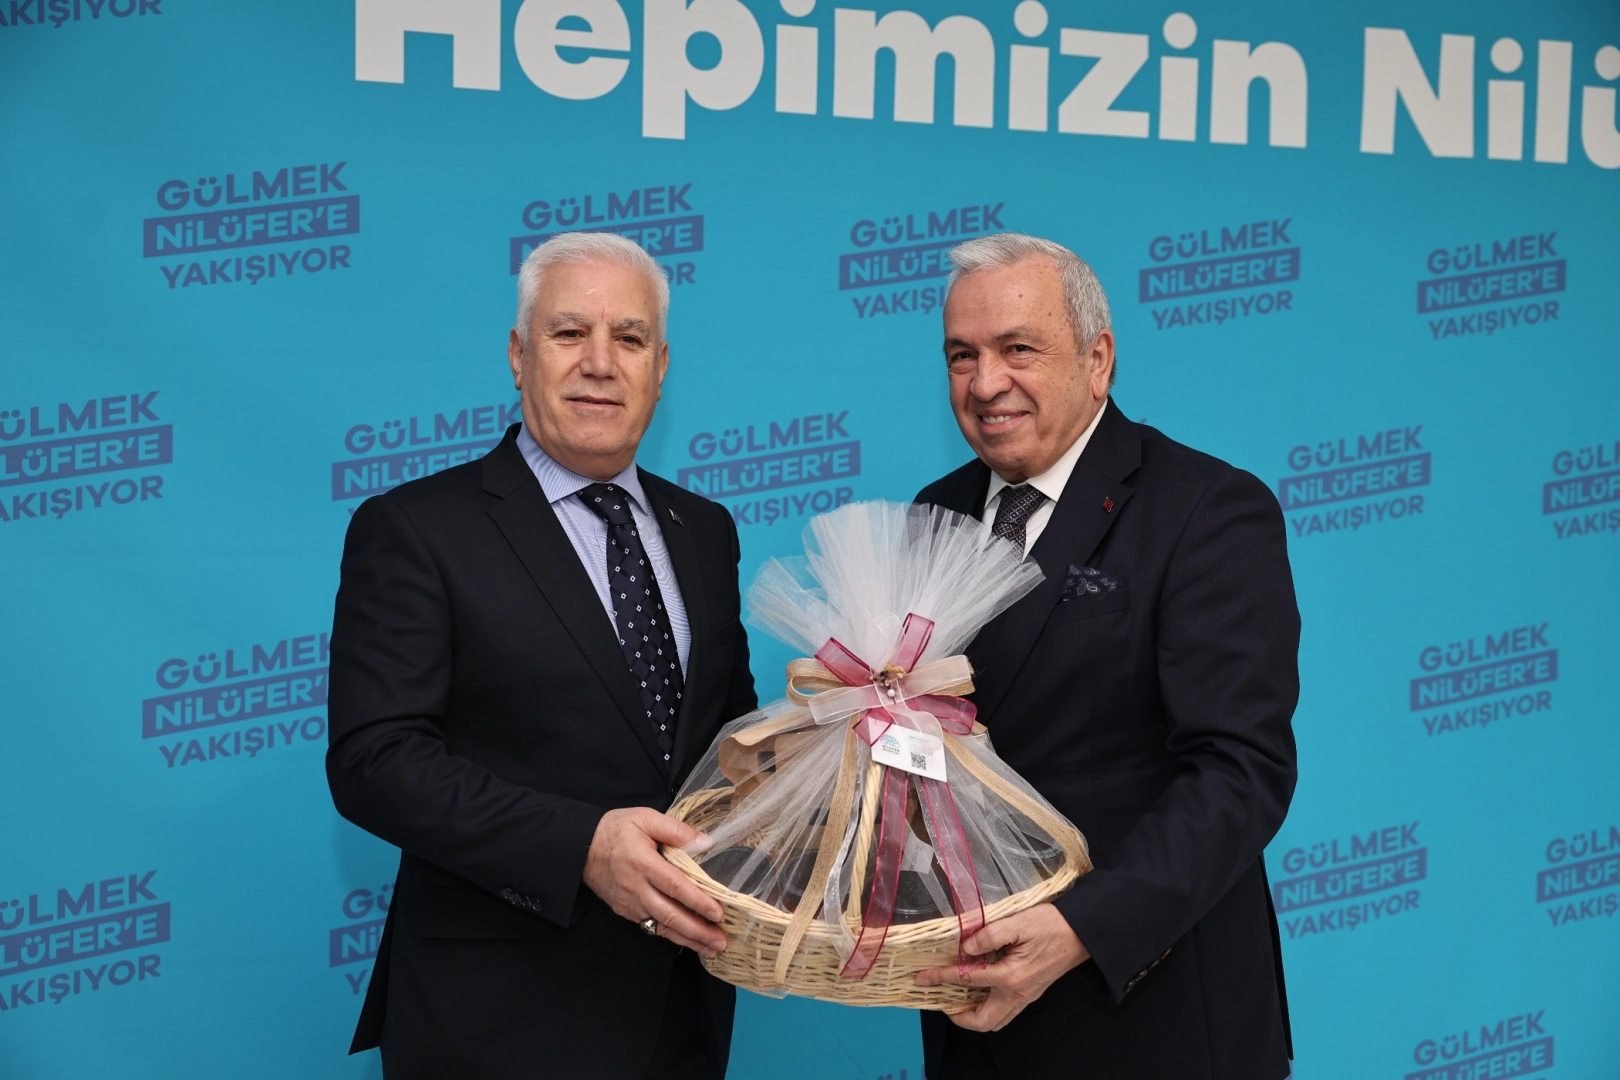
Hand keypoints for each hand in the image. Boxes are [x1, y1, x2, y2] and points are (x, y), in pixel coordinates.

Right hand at [582, 807, 727, 956]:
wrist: (581, 849)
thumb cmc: (616, 830)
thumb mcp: (645, 818)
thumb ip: (676, 830)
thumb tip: (706, 843)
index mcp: (643, 863)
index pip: (675, 886)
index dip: (697, 901)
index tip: (718, 912)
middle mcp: (637, 888)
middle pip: (671, 915)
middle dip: (698, 931)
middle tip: (722, 941)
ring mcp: (631, 904)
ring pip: (663, 927)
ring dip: (689, 939)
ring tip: (712, 948)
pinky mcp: (627, 912)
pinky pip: (652, 926)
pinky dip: (672, 936)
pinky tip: (690, 940)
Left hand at [915, 904, 1087, 1031]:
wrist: (1082, 933)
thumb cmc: (1052, 924)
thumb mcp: (1018, 922)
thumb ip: (989, 934)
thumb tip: (965, 948)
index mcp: (1010, 976)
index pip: (967, 980)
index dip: (940, 978)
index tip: (922, 978)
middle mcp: (1017, 993)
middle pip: (982, 1021)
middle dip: (957, 1016)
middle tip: (941, 1000)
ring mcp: (1025, 997)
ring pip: (995, 1021)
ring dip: (973, 1016)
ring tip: (957, 999)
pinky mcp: (1031, 994)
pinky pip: (1005, 1013)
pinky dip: (988, 1010)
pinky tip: (980, 992)